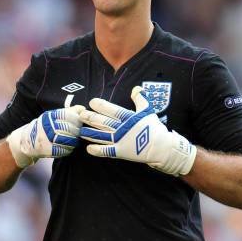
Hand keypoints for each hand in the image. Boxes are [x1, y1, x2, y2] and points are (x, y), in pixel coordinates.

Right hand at [7, 105, 83, 167]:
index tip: (79, 121)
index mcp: (50, 117)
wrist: (27, 141)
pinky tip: (67, 146)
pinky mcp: (51, 151)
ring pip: (71, 140)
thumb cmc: (44, 127)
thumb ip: (67, 112)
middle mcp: (49, 127)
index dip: (77, 119)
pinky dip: (70, 148)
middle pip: (72, 128)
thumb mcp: (52, 116)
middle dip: (78, 130)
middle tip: (78, 131)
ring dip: (75, 140)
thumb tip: (82, 108)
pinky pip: (67, 150)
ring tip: (73, 138)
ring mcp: (50, 140)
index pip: (70, 116)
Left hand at [79, 86, 195, 175]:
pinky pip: (107, 151)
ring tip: (80, 130)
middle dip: (91, 118)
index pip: (112, 110)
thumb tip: (136, 88)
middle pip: (104, 122)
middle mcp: (123, 128)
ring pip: (102, 135)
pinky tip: (89, 149)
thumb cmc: (154, 128)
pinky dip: (98, 150)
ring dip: (91, 133)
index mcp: (129, 118)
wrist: (161, 147)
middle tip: (81, 114)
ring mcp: (121, 140)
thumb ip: (141, 99)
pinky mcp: (121, 152)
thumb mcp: (148, 111)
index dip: (101, 106)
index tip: (92, 102)